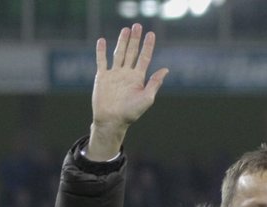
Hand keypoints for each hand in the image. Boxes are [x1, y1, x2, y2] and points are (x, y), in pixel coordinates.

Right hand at [88, 23, 168, 160]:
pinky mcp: (102, 77)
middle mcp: (126, 74)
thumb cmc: (131, 113)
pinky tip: (102, 41)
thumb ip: (155, 83)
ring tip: (125, 29)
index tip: (151, 34)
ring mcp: (114, 74)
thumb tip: (166, 70)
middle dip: (135, 39)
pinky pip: (101, 61)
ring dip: (122, 41)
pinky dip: (101, 51)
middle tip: (137, 26)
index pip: (144, 58)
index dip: (148, 46)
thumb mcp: (147, 98)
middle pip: (131, 52)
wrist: (112, 121)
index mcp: (138, 78)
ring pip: (118, 54)